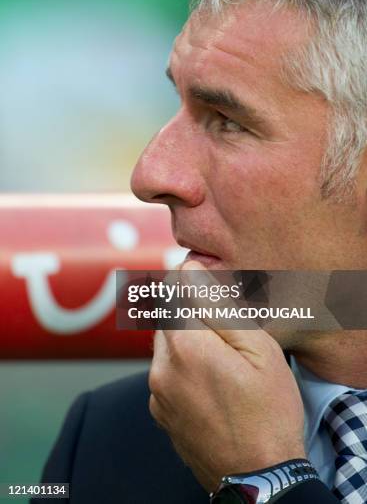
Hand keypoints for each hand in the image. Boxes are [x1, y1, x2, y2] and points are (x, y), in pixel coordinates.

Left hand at [149, 261, 305, 491]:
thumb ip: (218, 305)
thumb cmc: (267, 412)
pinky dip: (181, 364)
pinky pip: (165, 372)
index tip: (210, 283)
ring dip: (184, 337)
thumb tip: (190, 269)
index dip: (193, 279)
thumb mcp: (258, 349)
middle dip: (189, 309)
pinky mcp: (160, 412)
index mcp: (184, 346)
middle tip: (223, 323)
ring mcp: (157, 393)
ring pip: (164, 343)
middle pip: (166, 315)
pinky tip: (210, 380)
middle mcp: (160, 367)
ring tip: (220, 354)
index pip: (174, 288)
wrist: (259, 478)